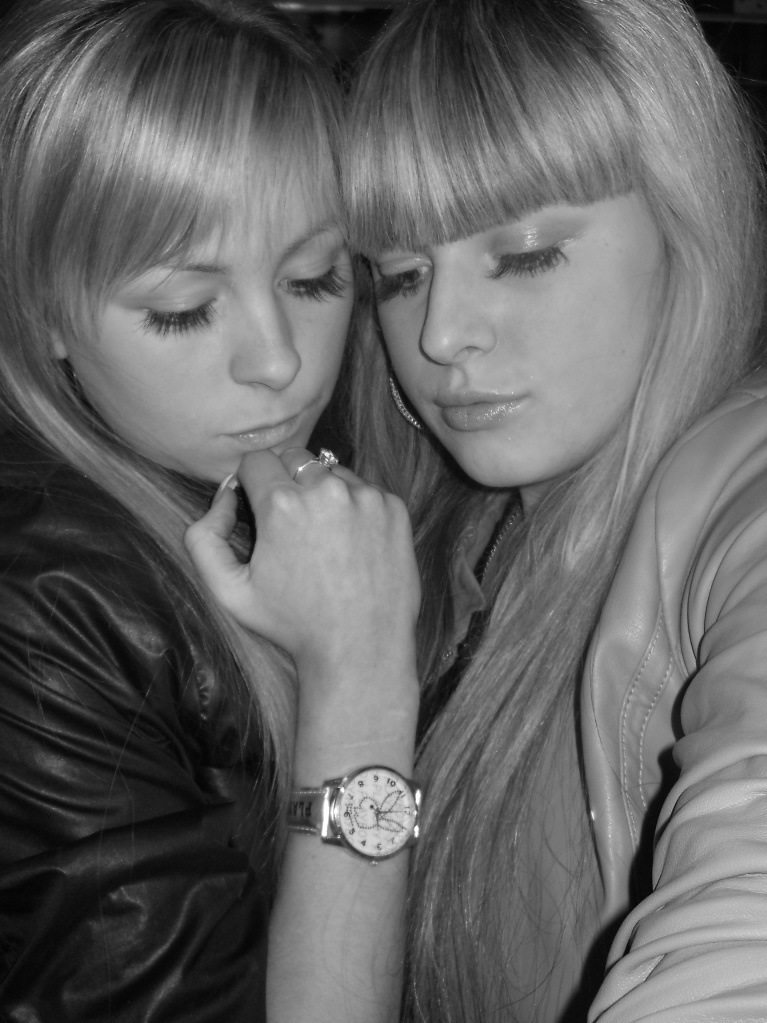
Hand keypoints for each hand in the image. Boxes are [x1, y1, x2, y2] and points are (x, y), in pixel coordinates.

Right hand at [184, 448, 420, 685]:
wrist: (360, 649)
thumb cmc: (293, 624)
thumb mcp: (228, 590)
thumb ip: (203, 538)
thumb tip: (223, 496)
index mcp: (283, 504)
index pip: (256, 461)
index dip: (251, 483)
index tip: (257, 507)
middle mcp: (327, 490)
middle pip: (295, 458)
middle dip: (286, 481)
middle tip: (290, 523)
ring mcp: (366, 497)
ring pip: (332, 472)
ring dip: (323, 493)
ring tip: (323, 538)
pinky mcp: (394, 508)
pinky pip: (365, 490)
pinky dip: (355, 507)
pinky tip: (351, 545)